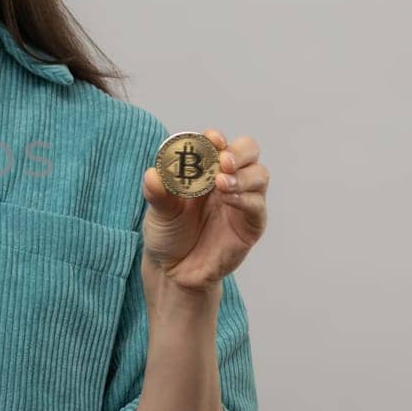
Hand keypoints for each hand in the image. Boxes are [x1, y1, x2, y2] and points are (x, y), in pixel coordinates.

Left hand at [140, 129, 267, 292]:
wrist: (174, 271)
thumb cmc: (168, 234)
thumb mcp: (158, 212)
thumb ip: (157, 193)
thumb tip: (152, 174)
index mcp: (205, 169)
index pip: (218, 144)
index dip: (215, 139)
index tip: (211, 139)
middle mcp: (227, 179)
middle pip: (248, 152)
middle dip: (238, 152)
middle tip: (223, 160)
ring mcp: (242, 200)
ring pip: (259, 174)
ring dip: (243, 175)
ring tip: (221, 183)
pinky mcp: (251, 224)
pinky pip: (257, 205)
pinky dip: (246, 198)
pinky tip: (228, 198)